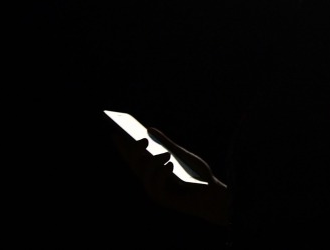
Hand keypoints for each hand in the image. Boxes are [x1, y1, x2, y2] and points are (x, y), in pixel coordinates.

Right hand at [110, 125, 228, 225]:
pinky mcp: (165, 200)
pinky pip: (157, 188)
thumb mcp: (181, 155)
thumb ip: (165, 143)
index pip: (133, 158)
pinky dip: (162, 175)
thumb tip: (149, 129)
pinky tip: (170, 165)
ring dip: (154, 164)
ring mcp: (157, 192)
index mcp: (153, 171)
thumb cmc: (196, 174)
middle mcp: (151, 182)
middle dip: (135, 153)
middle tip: (143, 140)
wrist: (214, 194)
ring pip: (145, 177)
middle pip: (135, 167)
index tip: (116, 133)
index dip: (123, 148)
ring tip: (166, 154)